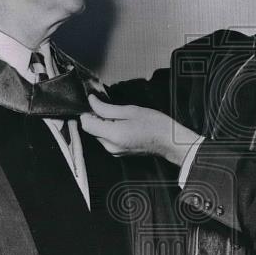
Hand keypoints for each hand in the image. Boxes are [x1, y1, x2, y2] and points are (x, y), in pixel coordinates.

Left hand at [80, 94, 201, 167]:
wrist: (169, 142)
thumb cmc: (155, 125)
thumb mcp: (130, 110)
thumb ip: (106, 108)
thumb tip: (92, 102)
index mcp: (113, 135)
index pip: (86, 124)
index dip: (87, 112)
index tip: (94, 103)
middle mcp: (110, 146)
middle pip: (92, 129)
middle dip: (96, 117)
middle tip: (111, 108)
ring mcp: (114, 151)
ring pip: (99, 134)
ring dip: (104, 124)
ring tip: (120, 117)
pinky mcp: (118, 153)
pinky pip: (107, 139)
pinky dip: (110, 130)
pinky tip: (123, 125)